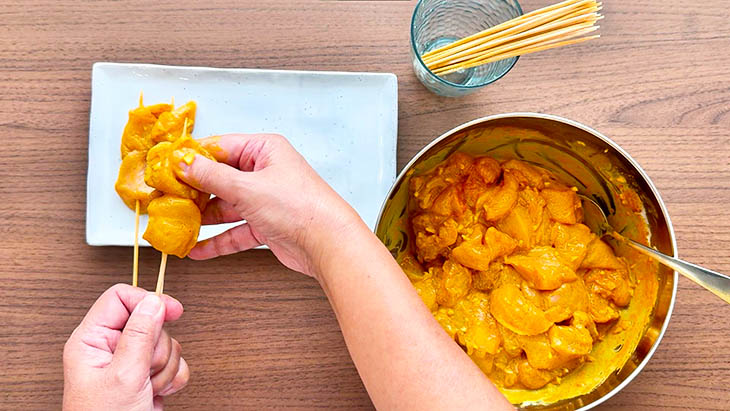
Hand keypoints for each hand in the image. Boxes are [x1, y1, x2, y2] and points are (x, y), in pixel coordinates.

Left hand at [63, 284, 188, 410]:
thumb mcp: (123, 375)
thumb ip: (140, 334)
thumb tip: (154, 300)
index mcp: (91, 340)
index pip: (121, 298)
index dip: (148, 300)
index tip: (172, 311)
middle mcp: (109, 348)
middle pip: (149, 321)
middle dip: (157, 347)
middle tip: (145, 369)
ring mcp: (129, 363)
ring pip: (166, 342)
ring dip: (165, 367)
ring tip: (148, 386)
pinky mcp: (147, 376)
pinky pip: (175, 362)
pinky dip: (173, 378)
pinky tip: (159, 391)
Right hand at [175, 133, 363, 276]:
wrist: (328, 244)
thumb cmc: (300, 207)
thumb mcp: (248, 187)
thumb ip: (212, 176)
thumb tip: (184, 163)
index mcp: (264, 150)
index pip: (220, 148)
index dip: (192, 159)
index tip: (167, 168)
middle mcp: (265, 172)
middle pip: (220, 178)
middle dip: (194, 192)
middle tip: (167, 199)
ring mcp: (266, 200)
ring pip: (225, 206)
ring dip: (203, 218)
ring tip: (177, 225)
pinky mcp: (266, 226)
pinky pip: (235, 231)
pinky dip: (217, 241)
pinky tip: (197, 248)